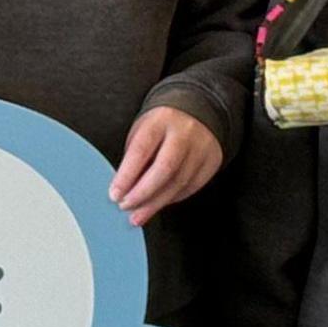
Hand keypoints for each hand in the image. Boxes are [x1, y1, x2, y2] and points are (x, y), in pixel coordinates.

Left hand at [110, 106, 222, 224]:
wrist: (198, 111)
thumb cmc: (163, 124)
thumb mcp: (143, 130)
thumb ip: (135, 157)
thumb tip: (124, 188)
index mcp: (160, 121)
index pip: (141, 151)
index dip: (127, 176)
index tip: (115, 194)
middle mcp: (184, 133)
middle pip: (164, 169)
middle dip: (142, 193)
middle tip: (126, 206)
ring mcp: (201, 148)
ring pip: (179, 182)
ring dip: (156, 203)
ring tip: (139, 215)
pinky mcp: (212, 161)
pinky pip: (191, 187)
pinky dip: (172, 199)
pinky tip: (159, 204)